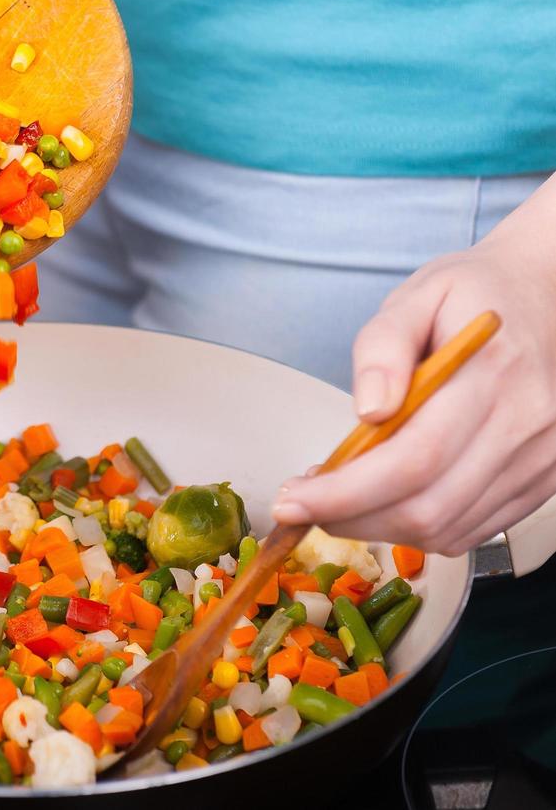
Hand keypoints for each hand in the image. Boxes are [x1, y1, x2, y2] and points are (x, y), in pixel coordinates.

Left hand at [272, 214, 555, 555]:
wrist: (546, 297)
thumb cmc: (476, 295)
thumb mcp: (417, 297)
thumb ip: (383, 348)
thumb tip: (368, 409)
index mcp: (493, 374)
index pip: (414, 457)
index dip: (346, 492)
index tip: (294, 498)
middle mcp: (526, 425)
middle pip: (428, 506)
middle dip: (350, 516)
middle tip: (302, 502)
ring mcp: (539, 459)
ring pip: (446, 527)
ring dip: (378, 526)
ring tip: (337, 497)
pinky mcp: (541, 481)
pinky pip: (470, 529)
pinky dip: (416, 527)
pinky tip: (384, 499)